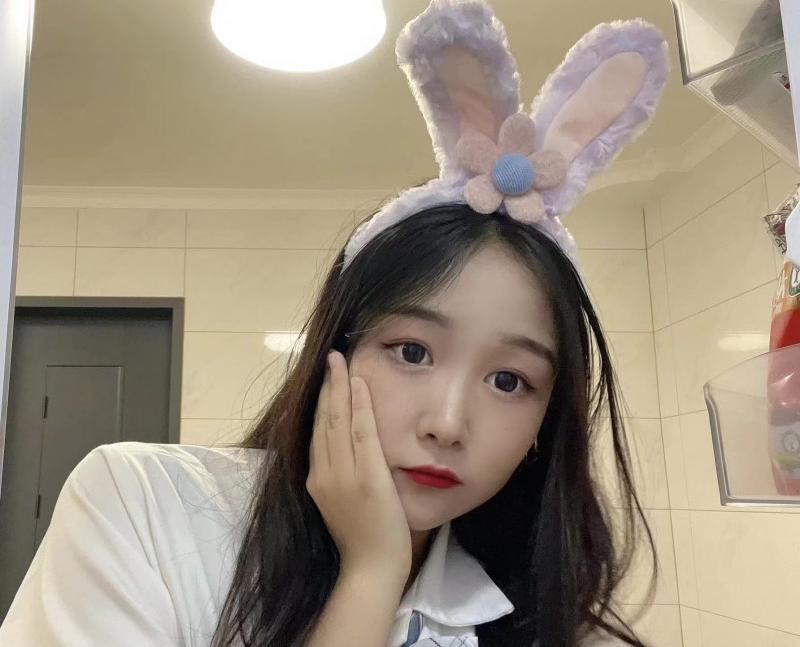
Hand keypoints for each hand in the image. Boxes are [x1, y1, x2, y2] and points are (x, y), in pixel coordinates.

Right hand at [307, 350, 411, 578]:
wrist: (372, 570)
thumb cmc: (362, 539)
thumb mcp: (339, 503)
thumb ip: (337, 476)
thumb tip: (341, 451)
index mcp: (317, 480)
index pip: (317, 431)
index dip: (320, 401)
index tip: (325, 377)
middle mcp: (325, 474)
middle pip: (323, 420)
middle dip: (327, 385)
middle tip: (331, 357)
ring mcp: (344, 475)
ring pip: (338, 421)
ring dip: (340, 387)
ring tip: (341, 361)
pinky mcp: (368, 478)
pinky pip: (362, 434)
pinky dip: (359, 406)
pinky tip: (360, 384)